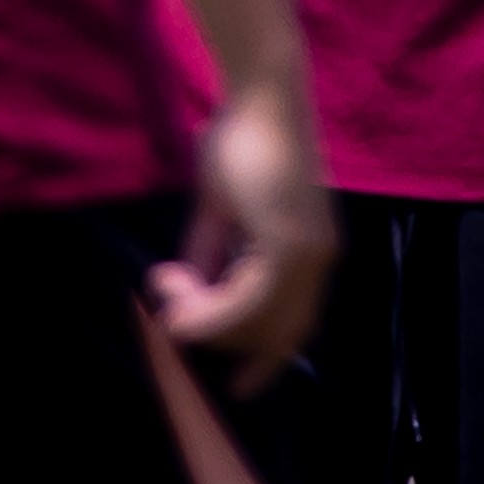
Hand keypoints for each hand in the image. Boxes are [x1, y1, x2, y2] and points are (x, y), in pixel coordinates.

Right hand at [146, 76, 335, 393]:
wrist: (260, 95)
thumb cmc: (242, 140)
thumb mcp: (221, 210)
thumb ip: (211, 254)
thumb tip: (187, 292)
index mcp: (312, 252)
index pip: (294, 326)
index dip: (268, 360)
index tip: (241, 388)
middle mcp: (318, 260)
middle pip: (271, 336)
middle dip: (218, 338)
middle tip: (169, 306)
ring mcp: (306, 254)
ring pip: (252, 324)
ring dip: (202, 320)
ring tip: (165, 287)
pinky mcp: (287, 245)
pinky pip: (244, 303)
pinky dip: (205, 308)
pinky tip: (170, 286)